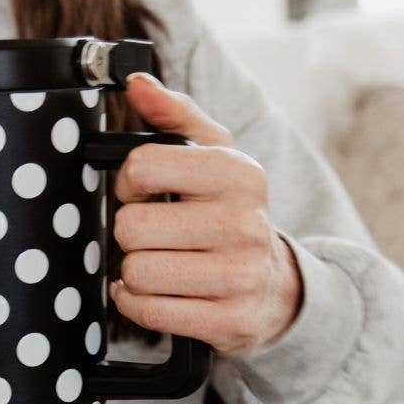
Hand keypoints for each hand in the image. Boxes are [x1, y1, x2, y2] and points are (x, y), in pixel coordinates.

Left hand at [109, 72, 303, 358]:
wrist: (275, 286)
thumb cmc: (228, 213)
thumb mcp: (212, 157)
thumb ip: (173, 115)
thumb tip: (137, 83)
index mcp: (240, 173)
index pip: (142, 167)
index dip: (128, 182)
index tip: (141, 191)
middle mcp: (246, 223)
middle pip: (131, 226)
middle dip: (130, 232)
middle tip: (153, 234)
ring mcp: (241, 276)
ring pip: (137, 271)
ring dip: (135, 271)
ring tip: (159, 264)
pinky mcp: (231, 321)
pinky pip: (148, 310)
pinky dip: (138, 303)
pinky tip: (156, 292)